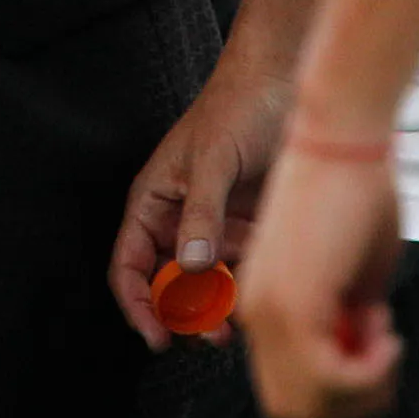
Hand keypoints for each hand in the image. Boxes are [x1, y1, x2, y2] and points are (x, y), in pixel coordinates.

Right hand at [109, 55, 293, 347]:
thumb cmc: (238, 106)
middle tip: (213, 336)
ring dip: (221, 306)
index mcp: (153, 201)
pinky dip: (249, 283)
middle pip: (170, 286)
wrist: (287, 81)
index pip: (130, 265)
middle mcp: (180, 221)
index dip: (138, 304)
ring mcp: (216, 227)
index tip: (158, 336)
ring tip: (242, 317)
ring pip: (208, 285)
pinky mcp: (249, 229)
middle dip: (186, 316)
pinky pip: (242, 270)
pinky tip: (263, 282)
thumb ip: (201, 212)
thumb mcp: (214, 158)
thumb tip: (189, 266)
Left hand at [235, 134, 402, 417]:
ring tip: (385, 342)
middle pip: (296, 407)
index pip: (291, 386)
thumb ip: (346, 318)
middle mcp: (255, 311)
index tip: (374, 349)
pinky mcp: (290, 302)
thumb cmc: (354, 188)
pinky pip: (326, 380)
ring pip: (308, 404)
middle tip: (383, 358)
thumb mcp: (354, 270)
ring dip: (360, 390)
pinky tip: (386, 338)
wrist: (341, 135)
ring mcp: (267, 309)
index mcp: (263, 300)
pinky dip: (364, 376)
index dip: (341, 389)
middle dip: (351, 401)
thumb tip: (358, 350)